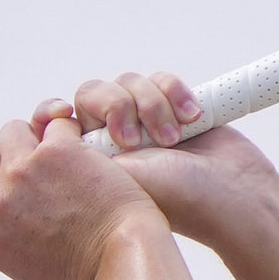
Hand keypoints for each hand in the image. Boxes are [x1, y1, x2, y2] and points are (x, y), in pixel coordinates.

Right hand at [0, 109, 168, 279]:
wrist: (124, 259)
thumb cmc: (81, 265)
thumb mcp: (16, 259)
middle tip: (26, 168)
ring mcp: (24, 172)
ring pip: (13, 129)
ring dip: (36, 141)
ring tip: (62, 169)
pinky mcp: (58, 151)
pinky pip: (53, 124)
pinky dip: (70, 136)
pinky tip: (85, 160)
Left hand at [36, 70, 278, 241]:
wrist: (232, 194)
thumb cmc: (176, 200)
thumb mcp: (112, 181)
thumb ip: (76, 157)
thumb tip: (46, 130)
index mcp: (91, 160)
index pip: (57, 122)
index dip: (53, 113)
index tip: (59, 116)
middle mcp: (114, 139)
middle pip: (92, 93)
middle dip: (114, 106)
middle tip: (133, 139)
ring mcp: (145, 122)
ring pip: (128, 83)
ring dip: (151, 104)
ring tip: (172, 138)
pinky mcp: (174, 107)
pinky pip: (161, 80)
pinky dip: (176, 93)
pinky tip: (192, 119)